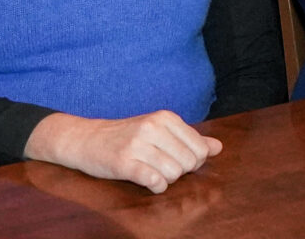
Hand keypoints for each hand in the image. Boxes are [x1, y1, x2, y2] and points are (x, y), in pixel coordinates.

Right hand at [25, 110, 221, 192]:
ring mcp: (138, 145)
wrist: (86, 139)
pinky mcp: (124, 163)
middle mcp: (152, 127)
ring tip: (152, 172)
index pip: (199, 147)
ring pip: (173, 173)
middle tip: (163, 167)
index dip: (193, 161)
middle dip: (180, 171)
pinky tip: (149, 181)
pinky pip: (154, 181)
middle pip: (188, 162)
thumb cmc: (127, 136)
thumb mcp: (159, 130)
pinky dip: (156, 186)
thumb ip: (189, 138)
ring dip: (166, 179)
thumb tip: (218, 147)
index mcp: (165, 117)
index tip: (177, 159)